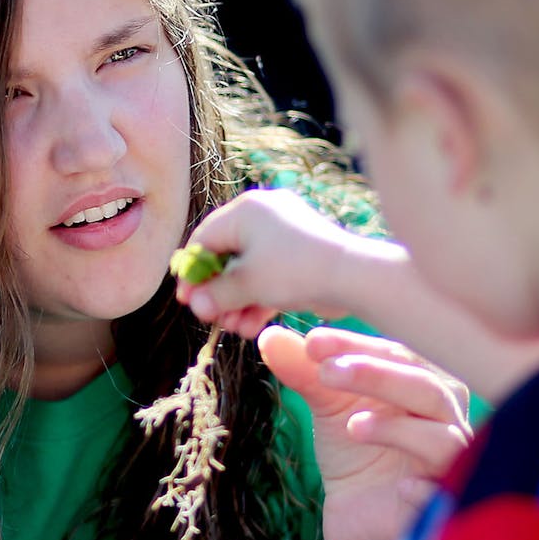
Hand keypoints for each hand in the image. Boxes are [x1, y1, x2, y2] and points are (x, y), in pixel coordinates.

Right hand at [176, 188, 384, 338]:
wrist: (352, 276)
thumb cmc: (294, 270)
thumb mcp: (248, 283)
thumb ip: (216, 294)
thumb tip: (195, 303)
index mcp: (246, 211)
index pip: (205, 239)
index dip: (193, 272)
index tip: (186, 300)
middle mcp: (264, 217)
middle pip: (227, 257)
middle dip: (218, 293)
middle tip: (210, 319)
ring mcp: (284, 237)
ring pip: (249, 271)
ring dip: (237, 302)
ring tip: (233, 329)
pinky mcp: (299, 258)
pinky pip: (269, 277)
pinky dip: (259, 300)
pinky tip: (251, 327)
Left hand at [259, 324, 471, 539]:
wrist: (356, 517)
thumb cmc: (355, 451)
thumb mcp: (327, 408)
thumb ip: (305, 372)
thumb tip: (270, 337)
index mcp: (423, 379)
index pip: (395, 353)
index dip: (354, 346)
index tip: (312, 343)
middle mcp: (446, 415)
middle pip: (422, 385)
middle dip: (374, 374)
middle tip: (325, 371)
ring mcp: (449, 460)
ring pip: (441, 434)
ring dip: (395, 427)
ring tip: (351, 424)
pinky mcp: (440, 503)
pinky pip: (443, 492)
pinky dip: (425, 487)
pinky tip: (403, 485)